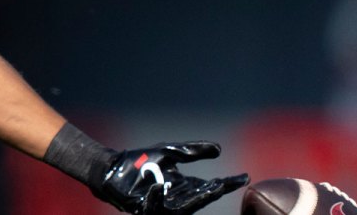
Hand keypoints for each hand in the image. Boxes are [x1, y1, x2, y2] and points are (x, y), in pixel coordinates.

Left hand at [90, 142, 248, 214]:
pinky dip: (156, 198)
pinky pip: (153, 207)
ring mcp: (161, 204)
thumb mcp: (169, 152)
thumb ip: (192, 150)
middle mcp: (177, 198)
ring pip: (182, 208)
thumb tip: (219, 149)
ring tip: (209, 187)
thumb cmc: (140, 161)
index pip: (211, 187)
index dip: (228, 183)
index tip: (244, 177)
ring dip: (194, 199)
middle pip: (200, 198)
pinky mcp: (144, 207)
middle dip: (213, 192)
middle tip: (225, 184)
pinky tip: (159, 186)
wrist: (113, 167)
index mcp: (185, 186)